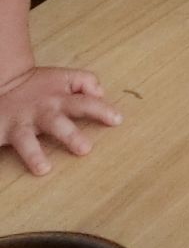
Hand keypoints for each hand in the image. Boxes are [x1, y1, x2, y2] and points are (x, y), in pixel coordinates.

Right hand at [0, 66, 121, 175]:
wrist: (3, 81)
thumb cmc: (41, 86)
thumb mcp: (65, 78)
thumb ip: (86, 83)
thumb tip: (100, 95)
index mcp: (60, 99)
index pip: (85, 103)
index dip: (102, 110)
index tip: (117, 120)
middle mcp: (41, 112)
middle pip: (57, 123)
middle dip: (71, 136)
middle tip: (85, 150)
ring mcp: (20, 124)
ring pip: (26, 140)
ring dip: (34, 154)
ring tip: (43, 169)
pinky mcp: (0, 132)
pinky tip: (1, 158)